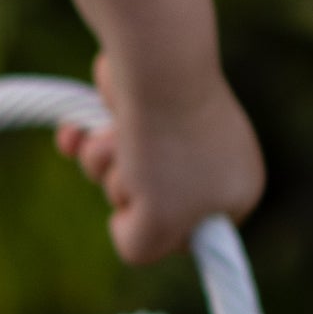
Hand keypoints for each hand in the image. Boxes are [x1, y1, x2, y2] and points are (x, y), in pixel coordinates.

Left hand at [55, 49, 264, 265]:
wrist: (153, 64)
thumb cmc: (164, 149)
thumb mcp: (159, 226)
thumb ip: (143, 249)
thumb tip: (124, 228)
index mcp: (239, 191)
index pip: (187, 240)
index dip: (160, 230)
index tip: (157, 209)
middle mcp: (212, 160)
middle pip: (147, 205)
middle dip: (125, 190)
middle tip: (138, 167)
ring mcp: (174, 130)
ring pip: (117, 172)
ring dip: (102, 162)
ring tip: (118, 138)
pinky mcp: (139, 105)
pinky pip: (101, 141)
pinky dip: (82, 140)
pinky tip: (73, 135)